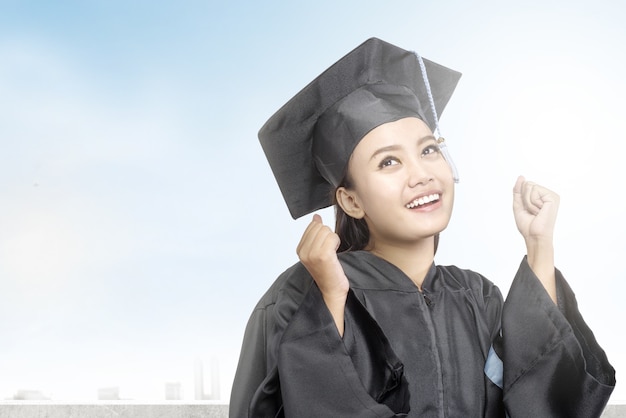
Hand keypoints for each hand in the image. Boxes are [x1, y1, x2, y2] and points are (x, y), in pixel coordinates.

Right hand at [296, 214, 348, 334]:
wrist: (332, 290)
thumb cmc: (328, 272)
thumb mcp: (317, 251)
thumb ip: (315, 234)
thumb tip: (316, 217)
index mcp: (300, 250)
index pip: (312, 226)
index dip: (323, 233)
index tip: (325, 247)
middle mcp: (303, 252)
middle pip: (320, 227)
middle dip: (328, 235)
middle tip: (330, 251)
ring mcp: (312, 254)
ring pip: (327, 231)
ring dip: (334, 240)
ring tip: (332, 254)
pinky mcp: (323, 256)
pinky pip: (333, 237)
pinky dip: (337, 243)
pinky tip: (335, 255)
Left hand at [512, 176, 557, 302]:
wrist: (534, 236)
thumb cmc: (528, 224)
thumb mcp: (519, 204)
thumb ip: (518, 190)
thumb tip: (521, 177)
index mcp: (541, 196)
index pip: (525, 185)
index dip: (522, 198)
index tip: (528, 210)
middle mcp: (548, 194)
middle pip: (527, 184)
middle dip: (524, 199)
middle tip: (532, 211)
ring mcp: (551, 195)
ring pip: (529, 186)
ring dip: (528, 202)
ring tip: (536, 212)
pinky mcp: (552, 198)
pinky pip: (534, 191)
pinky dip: (532, 203)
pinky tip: (539, 211)